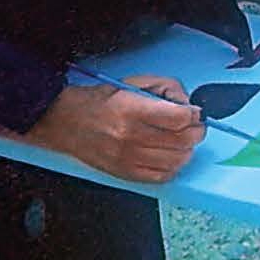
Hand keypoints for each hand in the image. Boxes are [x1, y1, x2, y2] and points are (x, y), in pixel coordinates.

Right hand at [2, 73, 204, 183]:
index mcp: (131, 110)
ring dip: (186, 149)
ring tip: (180, 140)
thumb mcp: (129, 82)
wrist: (63, 122)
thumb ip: (162, 88)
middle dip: (195, 131)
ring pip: (177, 160)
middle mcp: (131, 137)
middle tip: (192, 125)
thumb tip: (186, 102)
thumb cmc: (96, 102)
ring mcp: (129, 159)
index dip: (193, 114)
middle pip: (183, 140)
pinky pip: (163, 176)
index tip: (193, 111)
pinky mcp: (126, 174)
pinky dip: (173, 166)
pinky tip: (168, 155)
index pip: (179, 117)